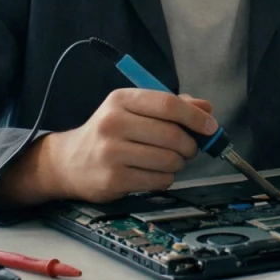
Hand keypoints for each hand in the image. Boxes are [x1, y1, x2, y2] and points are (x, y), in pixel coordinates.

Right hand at [24, 89, 215, 202]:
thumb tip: (207, 109)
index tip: (210, 127)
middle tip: (188, 149)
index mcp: (121, 100)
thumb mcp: (133, 110)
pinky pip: (159, 180)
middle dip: (189, 145)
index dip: (195, 117)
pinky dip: (165, 178)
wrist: (69, 162)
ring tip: (167, 161)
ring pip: (169, 160)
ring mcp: (111, 153)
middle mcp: (113, 123)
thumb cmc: (109, 133)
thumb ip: (171, 106)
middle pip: (172, 135)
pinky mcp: (114, 179)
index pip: (167, 104)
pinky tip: (153, 173)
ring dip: (177, 163)